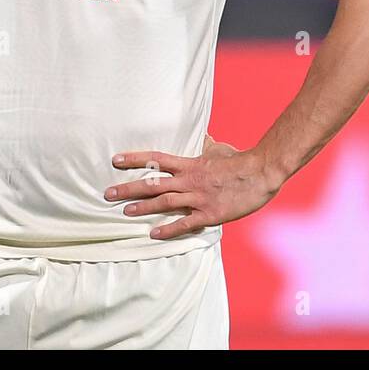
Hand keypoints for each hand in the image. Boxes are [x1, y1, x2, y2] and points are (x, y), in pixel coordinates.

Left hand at [104, 134, 282, 240]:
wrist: (260, 172)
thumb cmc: (240, 160)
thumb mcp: (219, 148)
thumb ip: (206, 145)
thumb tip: (202, 135)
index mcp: (190, 164)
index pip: (156, 159)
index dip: (134, 159)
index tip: (115, 160)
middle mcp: (189, 180)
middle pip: (153, 183)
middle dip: (129, 188)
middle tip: (108, 193)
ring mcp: (198, 197)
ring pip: (164, 202)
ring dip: (143, 207)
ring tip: (124, 212)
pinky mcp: (209, 213)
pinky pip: (185, 223)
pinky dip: (168, 229)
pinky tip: (153, 234)